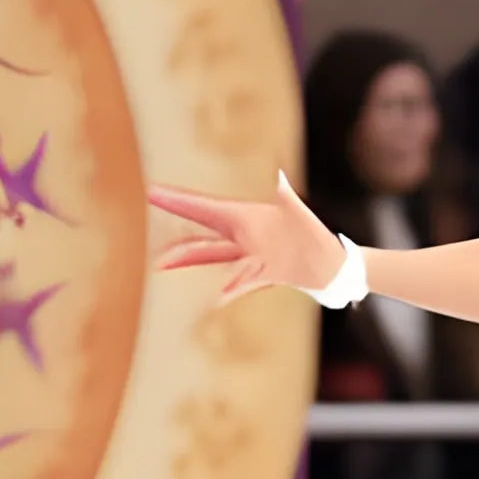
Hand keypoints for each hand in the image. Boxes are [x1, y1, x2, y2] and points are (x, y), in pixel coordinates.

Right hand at [148, 171, 344, 302]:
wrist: (332, 266)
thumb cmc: (315, 236)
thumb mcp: (301, 217)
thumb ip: (289, 201)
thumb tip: (281, 182)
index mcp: (247, 218)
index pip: (206, 208)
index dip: (179, 201)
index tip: (152, 191)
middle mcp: (245, 237)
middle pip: (202, 237)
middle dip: (174, 238)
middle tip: (145, 238)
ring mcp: (250, 257)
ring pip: (212, 257)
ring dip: (188, 259)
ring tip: (160, 264)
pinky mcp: (261, 274)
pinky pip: (240, 281)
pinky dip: (230, 287)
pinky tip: (217, 297)